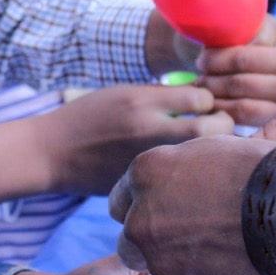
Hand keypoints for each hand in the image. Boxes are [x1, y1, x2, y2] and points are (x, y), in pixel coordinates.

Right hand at [40, 85, 234, 193]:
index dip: (211, 99)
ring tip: (206, 148)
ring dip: (210, 150)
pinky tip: (185, 169)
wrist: (52, 151)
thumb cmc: (90, 116)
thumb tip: (207, 98)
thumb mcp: (124, 94)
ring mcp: (146, 157)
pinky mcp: (141, 181)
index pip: (201, 96)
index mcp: (142, 100)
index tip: (207, 105)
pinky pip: (178, 176)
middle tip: (220, 127)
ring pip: (199, 154)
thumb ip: (163, 96)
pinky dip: (189, 171)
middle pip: (210, 127)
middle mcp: (146, 128)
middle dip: (223, 126)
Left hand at [110, 136, 275, 274]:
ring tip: (216, 254)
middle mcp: (142, 219)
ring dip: (176, 264)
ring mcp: (161, 259)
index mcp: (146, 174)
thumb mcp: (211, 151)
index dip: (144, 206)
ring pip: (156, 268)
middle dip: (150, 240)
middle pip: (129, 238)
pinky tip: (233, 270)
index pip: (122, 199)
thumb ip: (179, 170)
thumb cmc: (263, 171)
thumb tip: (176, 182)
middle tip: (187, 238)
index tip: (166, 212)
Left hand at [197, 45, 275, 125]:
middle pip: (239, 81)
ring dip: (216, 103)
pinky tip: (218, 121)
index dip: (218, 58)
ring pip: (241, 106)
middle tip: (193, 82)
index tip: (201, 59)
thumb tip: (241, 49)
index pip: (246, 56)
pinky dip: (232, 123)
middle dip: (211, 81)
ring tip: (200, 101)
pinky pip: (254, 126)